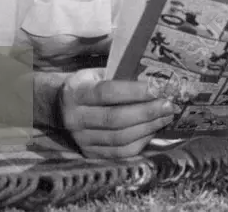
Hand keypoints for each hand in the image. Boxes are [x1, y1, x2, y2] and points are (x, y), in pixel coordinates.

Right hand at [57, 69, 177, 158]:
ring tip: (166, 116)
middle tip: (169, 104)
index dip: (135, 91)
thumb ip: (117, 73)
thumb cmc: (85, 85)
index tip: (158, 88)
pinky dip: (140, 143)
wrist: (57, 108)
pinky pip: (120, 153)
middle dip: (147, 112)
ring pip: (120, 139)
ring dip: (148, 128)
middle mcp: (76, 119)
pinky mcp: (89, 154)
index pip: (108, 93)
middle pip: (116, 119)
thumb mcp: (94, 73)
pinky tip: (153, 130)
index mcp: (76, 93)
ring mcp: (81, 140)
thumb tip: (153, 73)